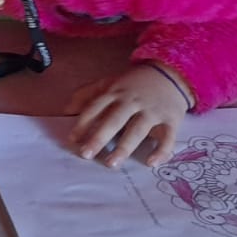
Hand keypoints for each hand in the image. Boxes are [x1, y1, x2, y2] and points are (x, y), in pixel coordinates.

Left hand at [65, 63, 190, 169]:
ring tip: (111, 163)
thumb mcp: (109, 83)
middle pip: (114, 119)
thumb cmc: (133, 84)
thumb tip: (65, 110)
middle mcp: (132, 101)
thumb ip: (87, 94)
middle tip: (86, 154)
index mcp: (115, 92)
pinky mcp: (171, 119)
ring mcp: (153, 110)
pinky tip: (150, 163)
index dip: (83, 123)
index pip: (96, 107)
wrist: (170, 73)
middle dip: (99, 137)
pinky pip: (168, 137)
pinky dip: (161, 150)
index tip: (72, 140)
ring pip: (138, 129)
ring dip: (124, 147)